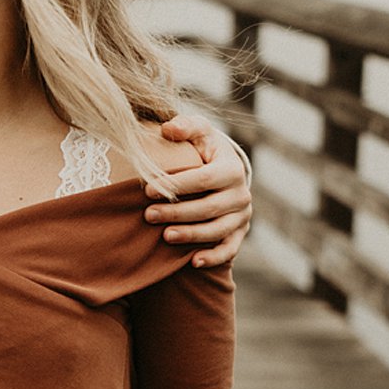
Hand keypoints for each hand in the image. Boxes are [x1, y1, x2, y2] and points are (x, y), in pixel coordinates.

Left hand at [150, 114, 252, 268]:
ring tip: (165, 237)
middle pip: (208, 208)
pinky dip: (213, 257)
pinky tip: (192, 262)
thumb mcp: (198, 132)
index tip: (147, 189)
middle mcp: (241, 194)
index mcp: (231, 169)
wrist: (223, 169)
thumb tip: (168, 129)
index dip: (176, 185)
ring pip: (217, 230)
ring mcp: (241, 216)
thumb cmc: (204, 149)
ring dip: (191, 235)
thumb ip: (185, 127)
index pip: (203, 179)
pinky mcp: (239, 233)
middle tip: (148, 215)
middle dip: (177, 213)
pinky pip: (229, 249)